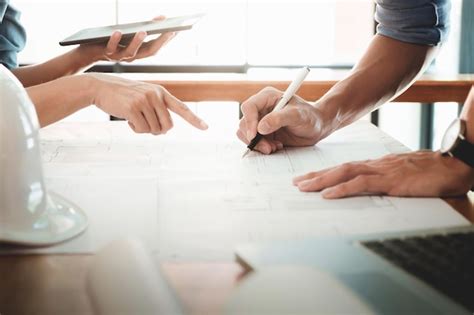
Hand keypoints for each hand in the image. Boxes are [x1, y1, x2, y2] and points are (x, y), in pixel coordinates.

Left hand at [78, 16, 175, 62]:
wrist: (88, 51)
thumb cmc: (111, 39)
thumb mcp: (129, 32)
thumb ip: (144, 27)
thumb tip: (161, 18)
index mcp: (139, 52)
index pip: (157, 47)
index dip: (167, 40)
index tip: (177, 30)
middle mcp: (132, 57)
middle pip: (149, 51)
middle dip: (160, 41)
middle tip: (169, 30)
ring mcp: (120, 57)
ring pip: (132, 53)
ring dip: (138, 41)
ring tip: (144, 30)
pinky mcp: (106, 53)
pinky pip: (111, 48)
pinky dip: (115, 40)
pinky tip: (118, 31)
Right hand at [88, 73, 207, 134]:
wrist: (101, 87)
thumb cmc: (123, 95)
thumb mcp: (144, 96)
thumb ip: (157, 109)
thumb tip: (165, 129)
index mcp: (161, 92)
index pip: (182, 107)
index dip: (194, 119)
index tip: (206, 128)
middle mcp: (156, 95)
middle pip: (168, 126)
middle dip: (158, 130)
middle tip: (145, 124)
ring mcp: (145, 101)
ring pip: (154, 129)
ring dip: (144, 129)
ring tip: (133, 117)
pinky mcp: (133, 108)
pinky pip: (142, 130)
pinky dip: (135, 129)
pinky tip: (127, 119)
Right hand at [236, 87, 330, 153]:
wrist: (317, 127)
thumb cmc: (310, 117)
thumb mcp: (297, 116)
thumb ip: (278, 119)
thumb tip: (260, 127)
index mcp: (267, 97)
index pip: (248, 107)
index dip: (249, 121)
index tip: (254, 135)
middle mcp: (261, 108)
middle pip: (244, 122)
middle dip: (254, 137)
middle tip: (268, 147)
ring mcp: (260, 121)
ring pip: (246, 134)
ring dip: (258, 144)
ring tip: (274, 147)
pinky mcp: (262, 133)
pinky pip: (253, 142)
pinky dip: (261, 147)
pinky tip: (276, 146)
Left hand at [293, 151, 473, 198]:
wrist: (454, 164)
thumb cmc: (430, 171)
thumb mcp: (403, 176)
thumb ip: (385, 180)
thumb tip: (371, 188)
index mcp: (376, 165)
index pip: (345, 168)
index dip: (325, 173)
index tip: (308, 178)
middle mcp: (374, 165)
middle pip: (338, 168)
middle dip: (315, 176)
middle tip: (296, 183)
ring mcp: (381, 171)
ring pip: (344, 173)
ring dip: (321, 181)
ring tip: (303, 188)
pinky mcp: (390, 181)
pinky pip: (361, 184)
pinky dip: (343, 189)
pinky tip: (328, 194)